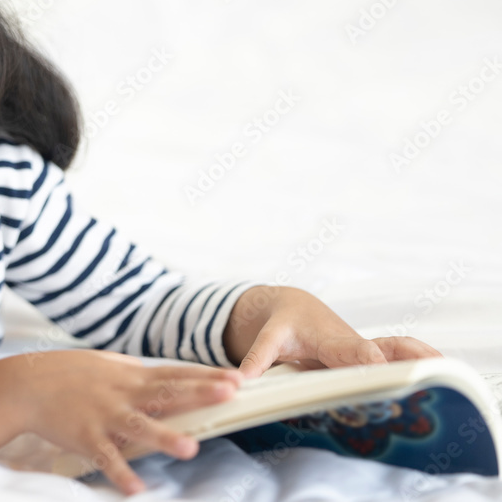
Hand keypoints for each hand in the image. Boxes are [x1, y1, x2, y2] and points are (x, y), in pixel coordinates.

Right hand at [0, 349, 241, 494]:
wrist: (26, 384)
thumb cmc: (68, 374)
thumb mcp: (105, 364)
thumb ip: (134, 371)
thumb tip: (161, 373)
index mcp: (130, 375)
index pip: (174, 374)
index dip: (204, 376)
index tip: (235, 377)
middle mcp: (121, 393)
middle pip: (166, 393)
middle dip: (198, 393)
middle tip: (229, 394)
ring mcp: (103, 415)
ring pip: (138, 426)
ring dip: (164, 437)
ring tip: (190, 447)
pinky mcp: (84, 437)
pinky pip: (105, 457)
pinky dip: (119, 473)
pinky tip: (136, 489)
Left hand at [223, 286, 442, 378]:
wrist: (293, 306)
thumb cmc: (282, 324)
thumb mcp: (267, 338)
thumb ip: (257, 358)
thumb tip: (240, 380)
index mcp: (328, 339)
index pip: (351, 351)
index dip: (364, 360)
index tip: (378, 368)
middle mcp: (352, 343)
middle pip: (381, 350)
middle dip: (402, 361)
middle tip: (424, 373)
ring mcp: (364, 349)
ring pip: (397, 348)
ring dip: (420, 357)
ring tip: (447, 371)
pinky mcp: (370, 355)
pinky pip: (400, 354)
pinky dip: (421, 360)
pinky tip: (444, 370)